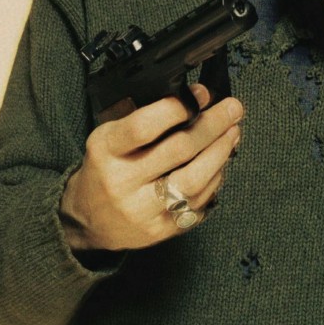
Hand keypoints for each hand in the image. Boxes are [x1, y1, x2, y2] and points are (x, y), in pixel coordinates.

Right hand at [59, 85, 243, 251]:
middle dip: (213, 125)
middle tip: (233, 109)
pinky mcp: (161, 230)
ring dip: (220, 153)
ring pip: (194, 180)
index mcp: (106, 151)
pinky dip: (214, 178)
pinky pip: (198, 202)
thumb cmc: (108, 167)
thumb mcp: (111, 136)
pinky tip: (219, 163)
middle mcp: (122, 182)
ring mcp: (142, 210)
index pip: (143, 127)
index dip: (177, 108)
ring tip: (233, 133)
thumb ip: (148, 117)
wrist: (90, 220)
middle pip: (178, 150)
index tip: (201, 94)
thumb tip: (199, 98)